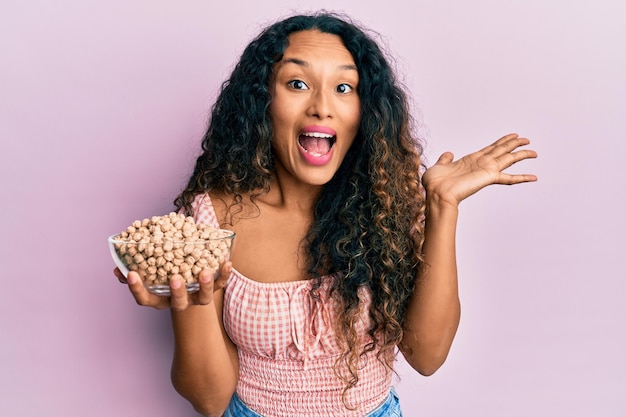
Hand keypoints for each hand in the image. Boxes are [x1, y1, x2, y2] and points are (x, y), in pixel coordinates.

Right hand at [114, 262, 231, 310]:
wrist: (191, 288)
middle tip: (175, 279)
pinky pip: (221, 285)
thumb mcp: (150, 275)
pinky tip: (228, 262)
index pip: (145, 298)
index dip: (137, 288)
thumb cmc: (165, 275)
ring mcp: (197, 297)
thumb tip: (117, 266)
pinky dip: (225, 275)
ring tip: (205, 272)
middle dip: (177, 292)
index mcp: (160, 298)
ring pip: (203, 298)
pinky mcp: (213, 290)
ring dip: (205, 285)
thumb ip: (135, 270)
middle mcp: (179, 301)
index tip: (131, 274)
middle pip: (178, 302)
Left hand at [422, 133, 536, 207]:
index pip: (491, 148)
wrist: (436, 193)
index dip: (502, 141)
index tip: (512, 136)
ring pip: (508, 158)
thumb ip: (445, 159)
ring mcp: (486, 170)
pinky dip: (522, 177)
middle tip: (526, 140)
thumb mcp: (439, 166)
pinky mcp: (489, 177)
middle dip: (514, 144)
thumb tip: (448, 154)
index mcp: (471, 160)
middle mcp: (481, 164)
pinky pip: (509, 177)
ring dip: (521, 154)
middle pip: (502, 150)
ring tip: (533, 151)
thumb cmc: (435, 183)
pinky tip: (533, 177)